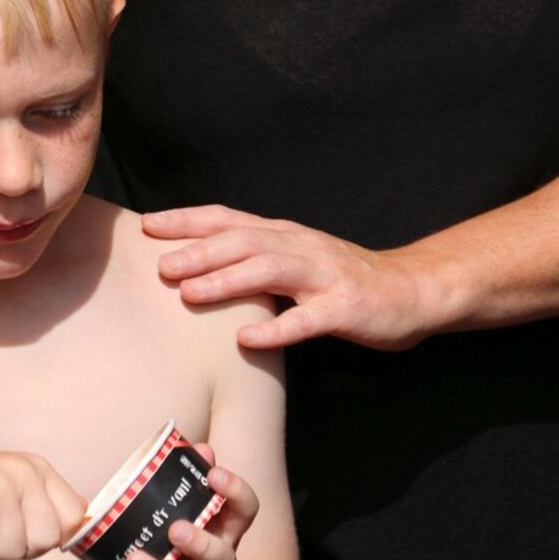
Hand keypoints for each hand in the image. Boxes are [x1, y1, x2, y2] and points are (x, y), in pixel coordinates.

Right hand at [0, 449, 84, 559]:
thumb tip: (84, 521)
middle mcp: (23, 472)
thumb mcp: (10, 486)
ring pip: (16, 552)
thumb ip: (44, 501)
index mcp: (36, 467)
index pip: (75, 516)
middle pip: (48, 541)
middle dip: (19, 547)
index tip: (26, 531)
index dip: (53, 536)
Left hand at [92, 449, 257, 559]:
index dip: (236, 491)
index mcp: (223, 532)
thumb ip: (188, 478)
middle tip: (174, 529)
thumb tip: (200, 448)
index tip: (213, 474)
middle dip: (201, 544)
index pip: (246, 510)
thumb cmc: (168, 535)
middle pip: (223, 557)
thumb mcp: (181, 507)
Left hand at [143, 205, 437, 350]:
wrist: (410, 289)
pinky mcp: (343, 308)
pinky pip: (305, 320)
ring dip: (226, 280)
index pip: (228, 219)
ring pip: (269, 271)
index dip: (188, 220)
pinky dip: (274, 329)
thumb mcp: (297, 258)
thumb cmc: (343, 278)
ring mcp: (323, 276)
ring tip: (189, 293)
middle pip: (242, 241)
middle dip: (198, 251)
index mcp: (284, 234)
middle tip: (160, 266)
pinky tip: (245, 341)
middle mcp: (300, 246)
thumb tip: (198, 264)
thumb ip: (256, 257)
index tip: (148, 225)